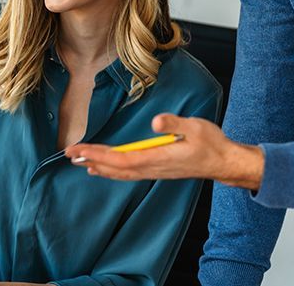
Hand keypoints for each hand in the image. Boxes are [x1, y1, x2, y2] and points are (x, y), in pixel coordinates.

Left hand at [64, 114, 264, 189]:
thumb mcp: (195, 127)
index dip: (98, 155)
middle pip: (116, 168)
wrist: (224, 162)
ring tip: (80, 162)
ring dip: (99, 166)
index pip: (121, 160)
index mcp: (158, 158)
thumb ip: (174, 124)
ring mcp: (155, 171)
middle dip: (91, 160)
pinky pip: (129, 173)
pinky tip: (105, 167)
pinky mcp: (158, 169)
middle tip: (69, 154)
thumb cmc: (211, 144)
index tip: (79, 150)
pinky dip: (112, 170)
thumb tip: (155, 121)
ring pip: (121, 173)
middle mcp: (153, 168)